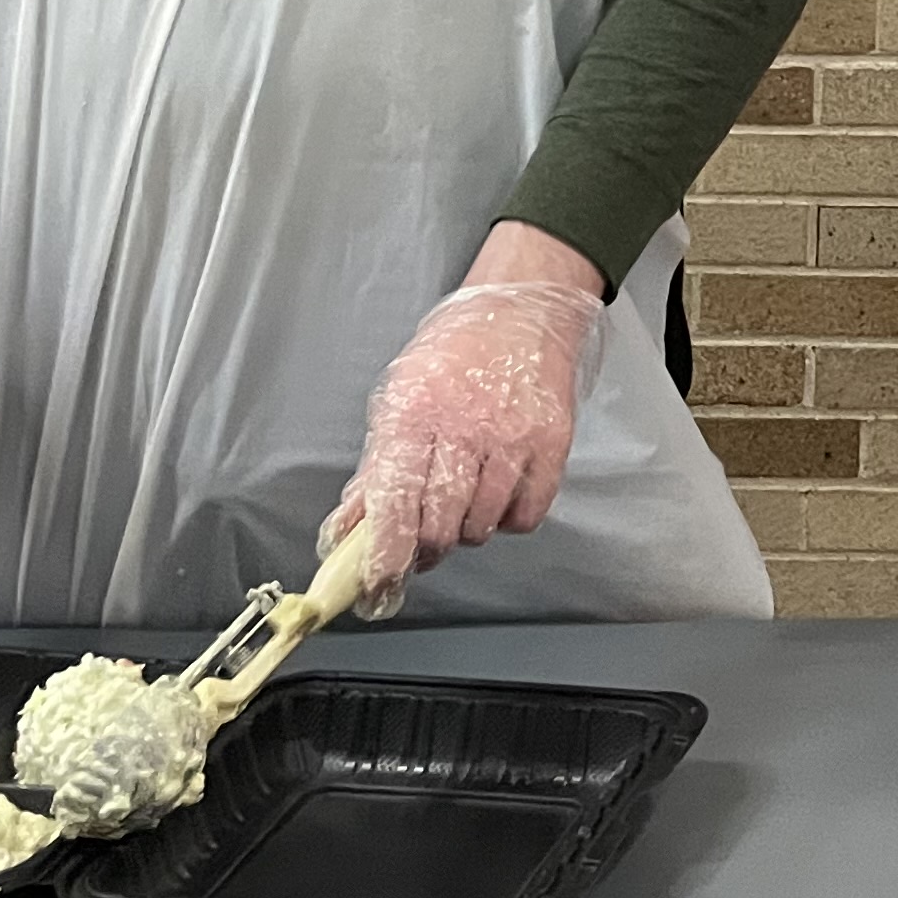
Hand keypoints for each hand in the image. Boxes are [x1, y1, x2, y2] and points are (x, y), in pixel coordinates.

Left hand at [325, 229, 607, 619]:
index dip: (383, 556)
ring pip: (482, 526)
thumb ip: (374, 472)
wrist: (520, 310)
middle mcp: (463, 427)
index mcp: (413, 414)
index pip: (393, 504)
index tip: (376, 587)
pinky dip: (510, 517)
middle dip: (425, 547)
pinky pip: (526, 515)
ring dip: (467, 528)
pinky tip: (501, 489)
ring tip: (465, 497)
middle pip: (438, 526)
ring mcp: (512, 436)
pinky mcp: (552, 443)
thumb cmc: (452, 355)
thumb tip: (345, 533)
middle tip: (423, 540)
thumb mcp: (398, 401)